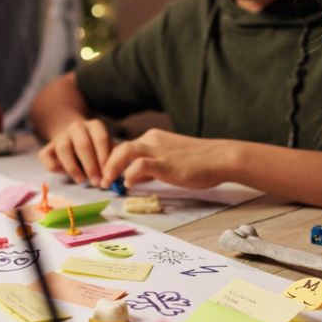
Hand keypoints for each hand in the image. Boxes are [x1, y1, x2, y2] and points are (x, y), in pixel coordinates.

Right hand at [37, 119, 113, 185]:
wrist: (74, 139)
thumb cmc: (96, 149)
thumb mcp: (107, 149)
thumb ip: (113, 159)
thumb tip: (115, 175)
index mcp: (94, 125)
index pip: (101, 139)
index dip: (105, 158)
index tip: (108, 175)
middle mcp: (77, 127)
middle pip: (83, 145)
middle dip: (91, 166)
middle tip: (97, 182)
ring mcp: (60, 136)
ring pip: (63, 149)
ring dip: (73, 167)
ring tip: (82, 180)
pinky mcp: (47, 148)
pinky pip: (46, 157)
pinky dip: (56, 168)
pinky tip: (66, 175)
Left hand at [101, 128, 230, 189]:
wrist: (220, 158)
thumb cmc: (199, 162)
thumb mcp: (169, 162)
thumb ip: (150, 168)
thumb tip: (134, 178)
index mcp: (153, 138)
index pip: (124, 147)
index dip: (111, 161)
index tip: (106, 176)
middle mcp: (152, 140)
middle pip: (118, 147)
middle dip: (106, 164)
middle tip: (101, 182)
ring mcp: (158, 150)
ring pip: (125, 151)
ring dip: (112, 167)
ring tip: (107, 182)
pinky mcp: (165, 162)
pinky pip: (140, 164)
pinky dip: (131, 173)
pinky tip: (129, 183)